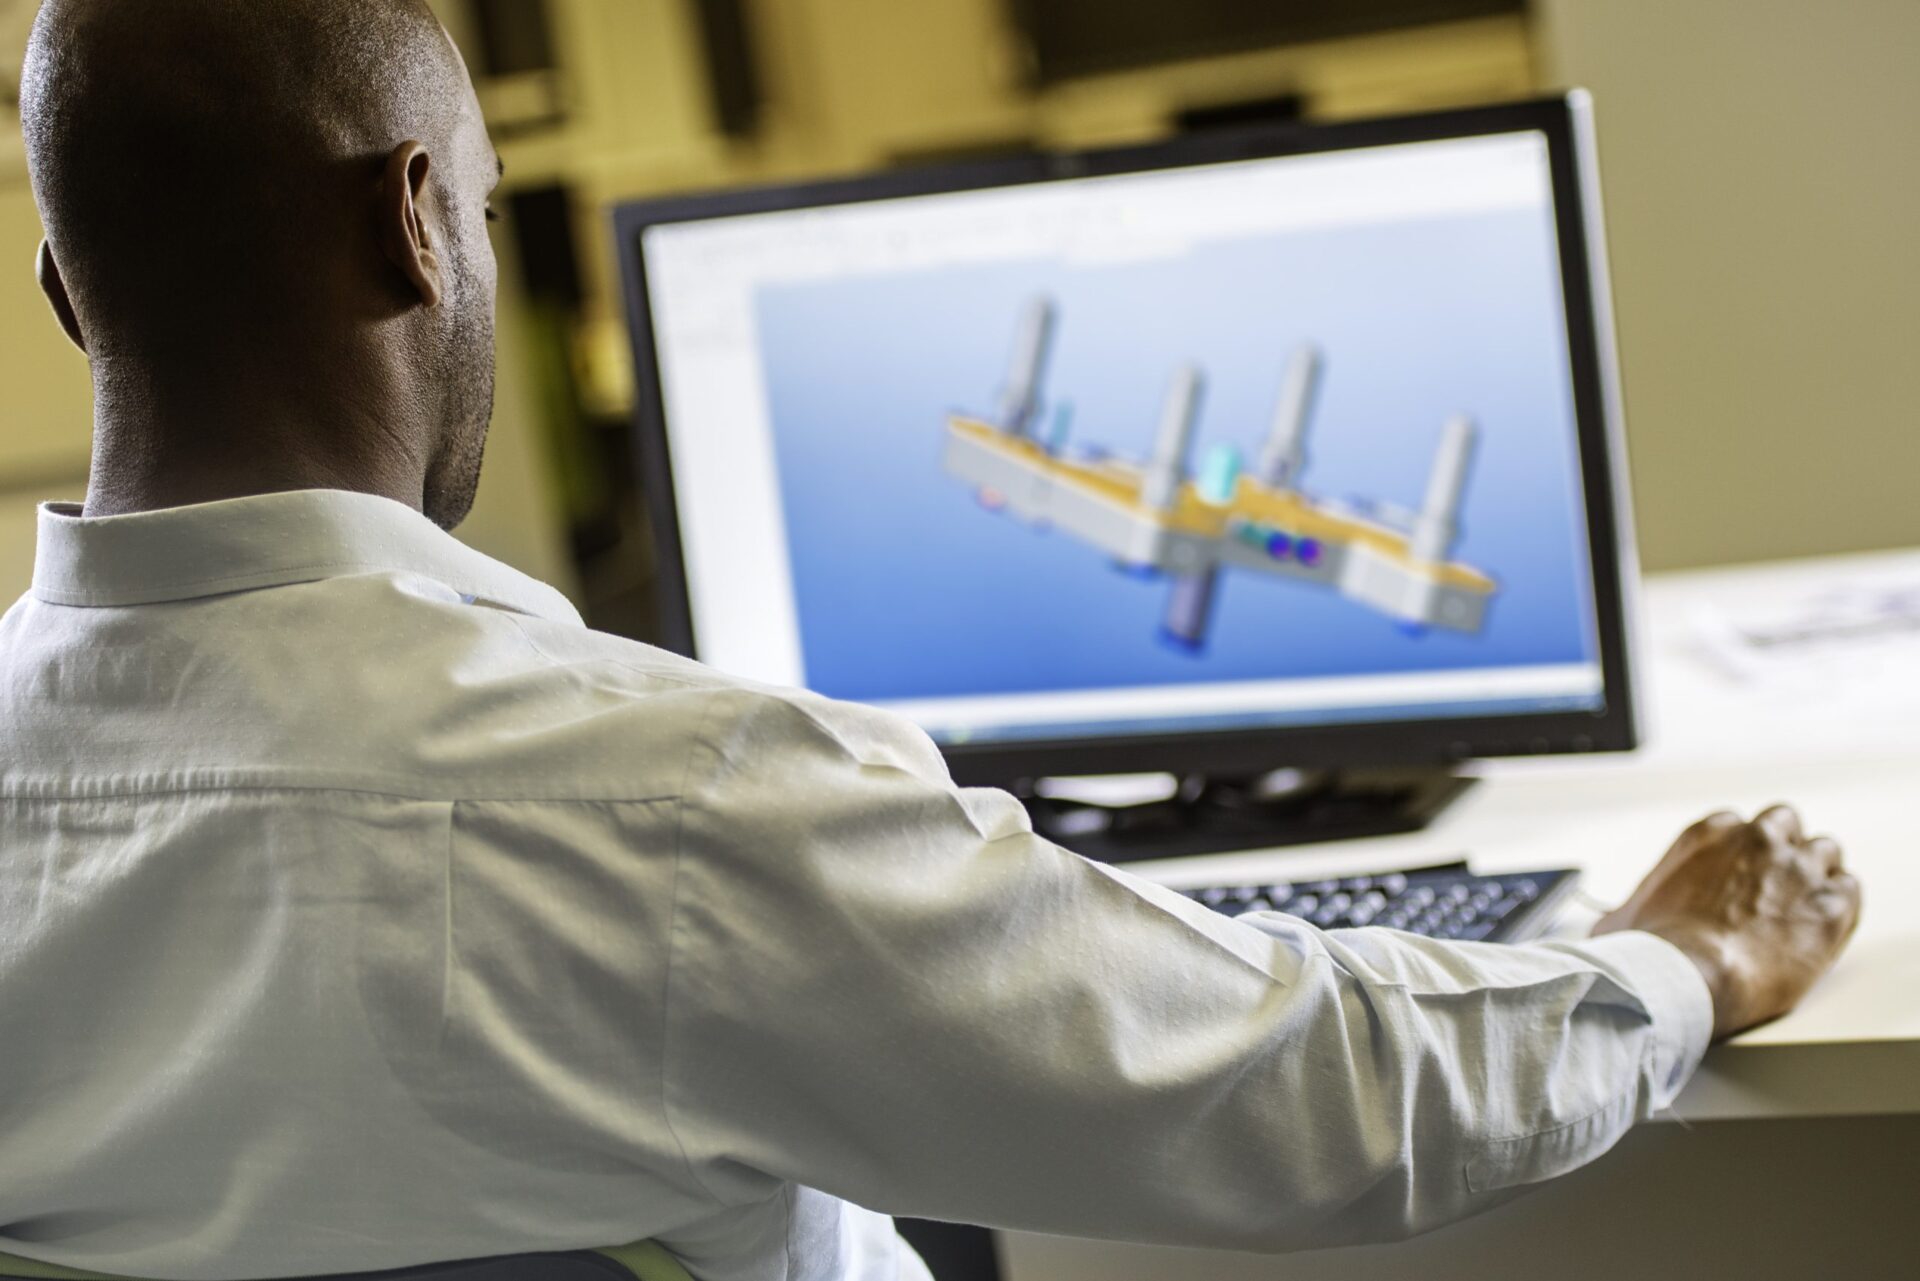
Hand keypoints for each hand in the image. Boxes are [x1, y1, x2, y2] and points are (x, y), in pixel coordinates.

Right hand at [1593, 805, 1860, 1039]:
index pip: (1736, 825)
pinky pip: (1849, 890)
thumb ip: (1626, 909)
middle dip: (1781, 851)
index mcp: (1708, 834)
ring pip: (1824, 852)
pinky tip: (1819, 927)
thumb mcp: (1620, 918)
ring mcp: (1798, 869)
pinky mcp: (1831, 906)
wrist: (1686, 978)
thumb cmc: (1650, 951)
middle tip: (1772, 887)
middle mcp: (1757, 839)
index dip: (1738, 855)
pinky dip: (1838, 907)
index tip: (1734, 880)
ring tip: (1800, 909)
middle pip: (1785, 825)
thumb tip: (1609, 927)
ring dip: (1815, 876)